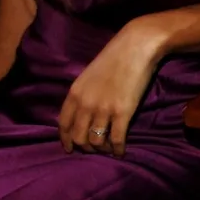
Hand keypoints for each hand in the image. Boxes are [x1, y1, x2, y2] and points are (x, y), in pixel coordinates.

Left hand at [56, 18, 165, 155]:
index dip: (66, 139)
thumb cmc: (115, 57)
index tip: (70, 148)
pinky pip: (116, 139)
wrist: (136, 47)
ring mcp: (103, 110)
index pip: (63, 124)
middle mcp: (85, 104)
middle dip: (85, 147)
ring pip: (95, 142)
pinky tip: (120, 151)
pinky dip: (117, 149)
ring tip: (108, 148)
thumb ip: (83, 94)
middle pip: (78, 137)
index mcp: (75, 93)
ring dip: (102, 149)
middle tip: (95, 149)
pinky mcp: (122, 113)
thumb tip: (84, 113)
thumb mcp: (89, 75)